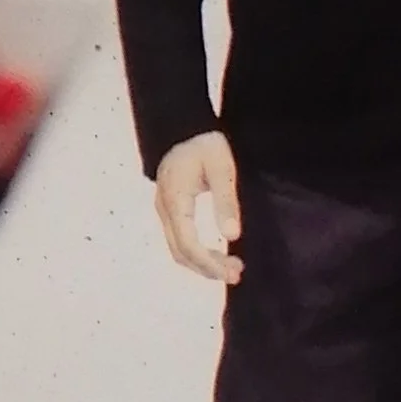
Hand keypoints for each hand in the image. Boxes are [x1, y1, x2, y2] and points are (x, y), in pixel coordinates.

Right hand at [154, 130, 243, 284]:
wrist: (184, 127)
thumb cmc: (205, 144)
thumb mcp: (222, 168)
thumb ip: (226, 201)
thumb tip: (233, 235)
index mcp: (175, 199)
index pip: (188, 243)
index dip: (209, 263)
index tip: (232, 271)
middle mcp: (164, 208)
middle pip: (181, 252)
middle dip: (208, 269)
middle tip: (237, 274)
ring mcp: (164, 210)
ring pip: (178, 249)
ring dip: (202, 264)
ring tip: (230, 269)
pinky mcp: (169, 210)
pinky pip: (178, 240)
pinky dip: (196, 253)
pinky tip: (215, 255)